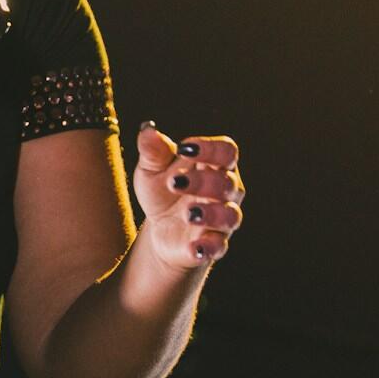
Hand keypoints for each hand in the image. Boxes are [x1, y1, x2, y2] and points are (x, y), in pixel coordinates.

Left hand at [131, 123, 243, 271]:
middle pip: (228, 183)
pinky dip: (209, 247)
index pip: (226, 151)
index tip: (184, 148)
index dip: (211, 148)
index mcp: (213, 165)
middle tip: (175, 183)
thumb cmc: (162, 190)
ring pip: (230, 215)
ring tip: (188, 213)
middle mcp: (225, 192)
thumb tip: (148, 129)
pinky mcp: (213, 244)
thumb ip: (153, 151)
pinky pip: (219, 247)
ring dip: (211, 213)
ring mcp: (221, 220)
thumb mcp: (151, 169)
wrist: (158, 228)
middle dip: (203, 182)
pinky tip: (195, 247)